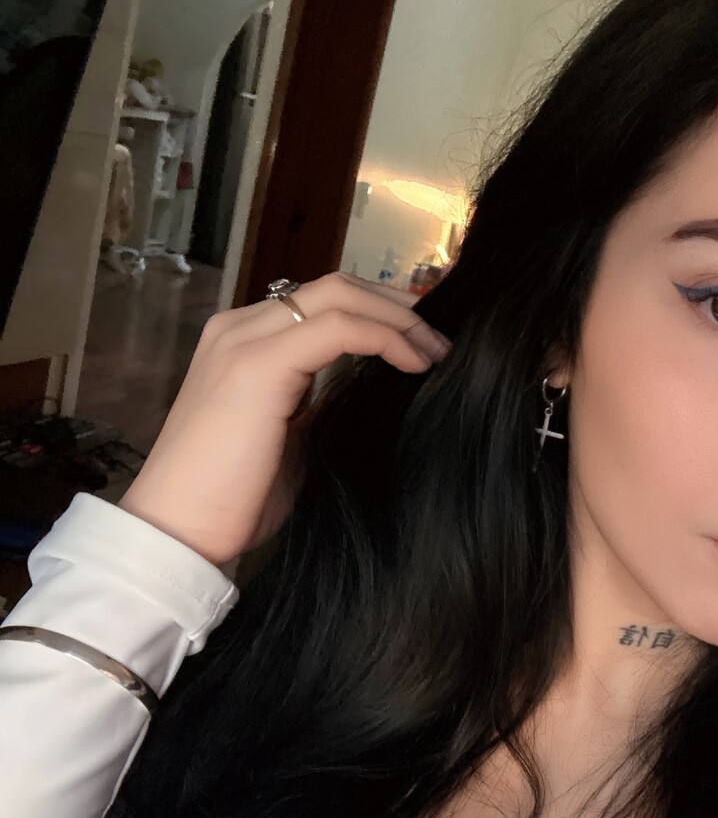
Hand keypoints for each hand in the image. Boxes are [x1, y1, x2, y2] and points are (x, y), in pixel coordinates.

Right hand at [116, 271, 451, 567]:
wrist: (177, 530)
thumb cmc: (230, 500)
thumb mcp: (289, 440)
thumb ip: (318, 404)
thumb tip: (365, 388)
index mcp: (243, 343)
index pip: (320, 304)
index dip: (378, 312)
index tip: (423, 339)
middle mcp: (239, 329)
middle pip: (334, 287)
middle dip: (396, 304)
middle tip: (439, 336)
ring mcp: (245, 340)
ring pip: (339, 295)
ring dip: (398, 318)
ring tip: (435, 351)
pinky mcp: (259, 363)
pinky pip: (340, 328)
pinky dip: (385, 338)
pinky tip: (414, 363)